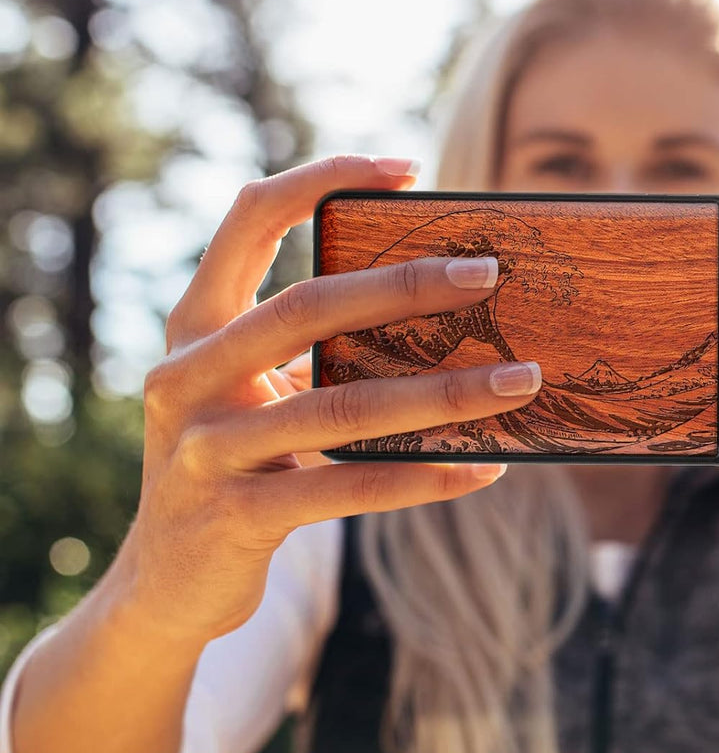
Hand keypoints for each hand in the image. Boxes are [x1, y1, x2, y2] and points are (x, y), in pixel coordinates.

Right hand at [115, 155, 542, 645]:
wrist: (164, 583)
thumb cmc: (234, 462)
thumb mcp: (252, 392)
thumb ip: (310, 349)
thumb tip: (437, 307)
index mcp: (196, 325)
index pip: (250, 219)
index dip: (322, 179)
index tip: (407, 169)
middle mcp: (187, 375)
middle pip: (307, 307)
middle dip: (405, 285)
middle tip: (488, 274)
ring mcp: (205, 449)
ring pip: (343, 406)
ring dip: (445, 392)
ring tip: (520, 380)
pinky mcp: (236, 516)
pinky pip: (349, 488)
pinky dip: (425, 476)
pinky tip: (484, 467)